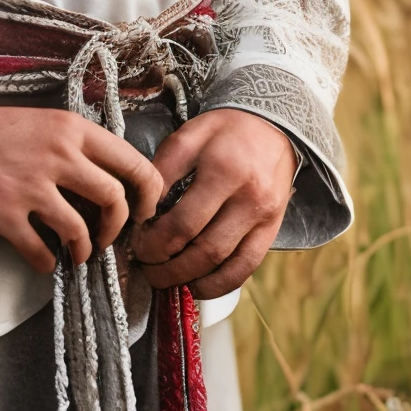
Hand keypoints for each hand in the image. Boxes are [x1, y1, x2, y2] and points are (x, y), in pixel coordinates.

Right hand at [0, 105, 163, 273]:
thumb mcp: (32, 125)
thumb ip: (67, 146)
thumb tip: (99, 181)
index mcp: (67, 128)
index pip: (131, 160)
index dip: (147, 192)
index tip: (143, 210)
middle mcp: (56, 153)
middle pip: (116, 199)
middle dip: (117, 227)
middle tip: (105, 238)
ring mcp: (30, 185)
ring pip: (83, 231)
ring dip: (84, 250)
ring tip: (74, 254)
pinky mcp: (5, 215)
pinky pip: (43, 252)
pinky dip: (47, 262)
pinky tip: (40, 258)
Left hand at [130, 109, 296, 299]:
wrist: (272, 126)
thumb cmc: (224, 131)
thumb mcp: (188, 135)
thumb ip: (163, 170)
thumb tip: (143, 210)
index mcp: (223, 171)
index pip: (184, 223)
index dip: (155, 242)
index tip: (138, 245)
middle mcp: (249, 199)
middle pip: (204, 251)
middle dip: (169, 268)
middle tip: (146, 269)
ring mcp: (264, 219)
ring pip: (225, 266)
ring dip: (190, 280)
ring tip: (165, 279)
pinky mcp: (273, 231)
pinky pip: (246, 269)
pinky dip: (220, 284)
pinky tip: (197, 284)